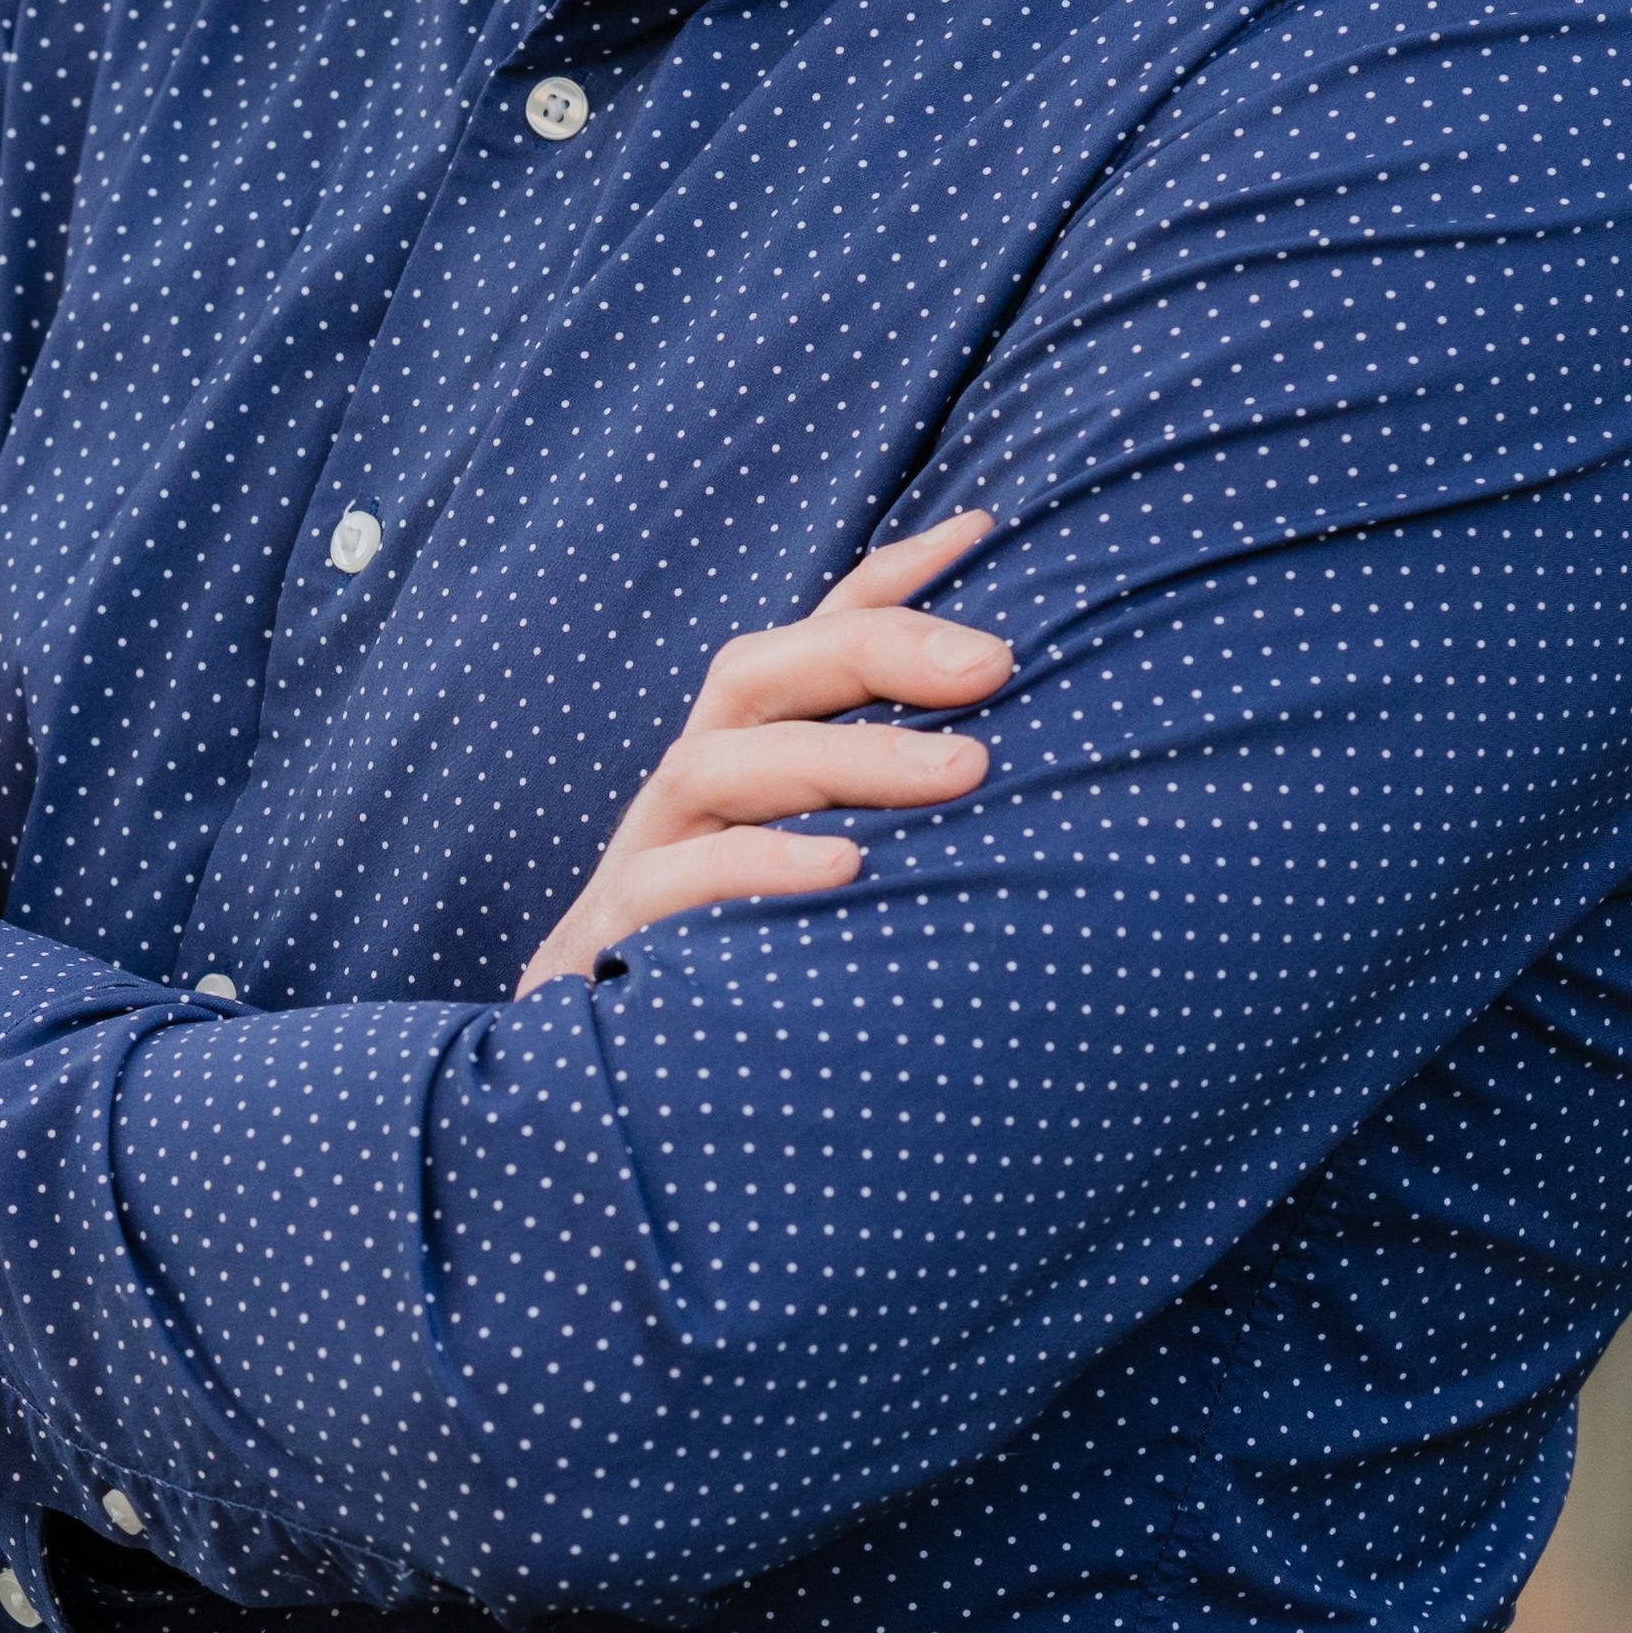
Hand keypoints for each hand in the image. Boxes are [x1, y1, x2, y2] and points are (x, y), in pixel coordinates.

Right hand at [516, 512, 1004, 991]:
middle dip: (877, 649)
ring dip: (846, 759)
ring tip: (964, 773)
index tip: (987, 530)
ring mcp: (645, 860)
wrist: (605, 1102)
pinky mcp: (612, 943)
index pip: (811, 643)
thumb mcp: (837, 885)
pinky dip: (756, 867)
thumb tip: (1026, 771)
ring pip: (718, 766)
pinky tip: (846, 874)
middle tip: (998, 663)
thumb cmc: (750, 974)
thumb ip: (900, 823)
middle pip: (758, 673)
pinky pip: (669, 885)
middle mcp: (693, 793)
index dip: (892, 583)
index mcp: (749, 763)